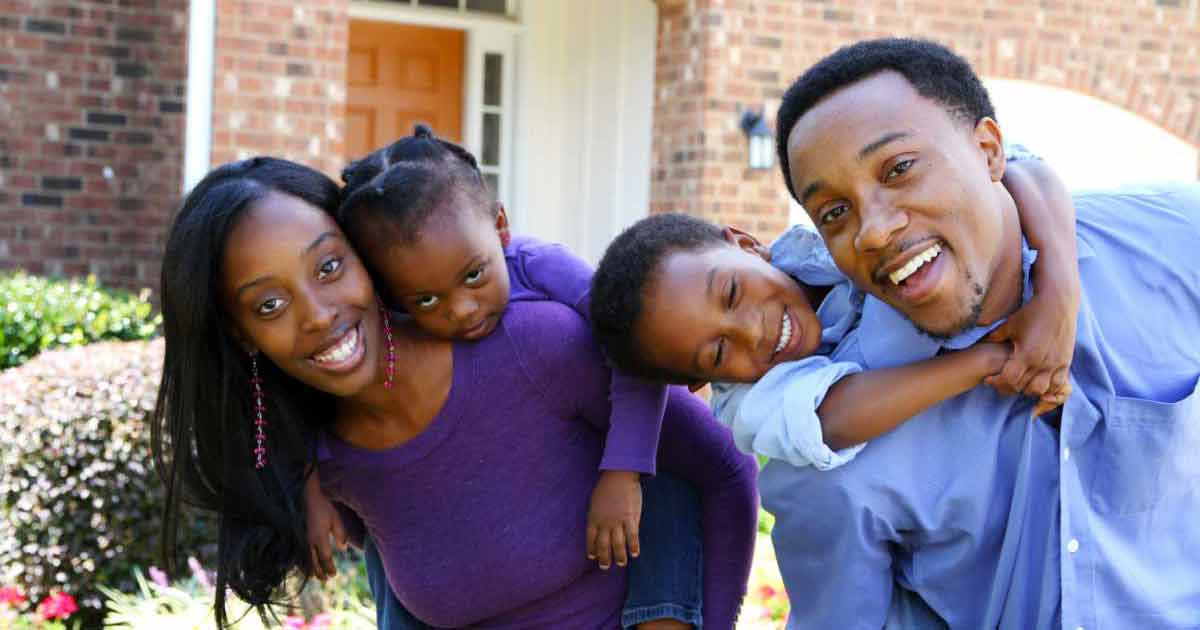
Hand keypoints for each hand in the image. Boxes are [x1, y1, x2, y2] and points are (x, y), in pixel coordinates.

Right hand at [305, 471, 346, 580]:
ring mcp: (302, 538)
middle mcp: (309, 541)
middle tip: (325, 580)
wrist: (307, 496)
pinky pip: (300, 553)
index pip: (325, 558)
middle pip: (313, 562)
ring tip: (316, 576)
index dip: (329, 568)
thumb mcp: (336, 519)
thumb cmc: (324, 506)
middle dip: (320, 572)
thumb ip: (341, 534)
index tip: (334, 575)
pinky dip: (304, 562)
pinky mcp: (298, 536)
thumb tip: (343, 549)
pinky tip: (306, 565)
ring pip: (305, 559)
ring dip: (311, 569)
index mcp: (319, 537)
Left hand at [586, 470, 641, 569]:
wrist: (618, 475)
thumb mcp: (596, 502)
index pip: (590, 539)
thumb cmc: (607, 487)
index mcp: (593, 518)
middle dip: (604, 558)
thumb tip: (602, 529)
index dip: (591, 549)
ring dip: (619, 556)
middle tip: (606, 566)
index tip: (593, 557)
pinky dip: (633, 546)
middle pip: (603, 545)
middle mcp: (604, 523)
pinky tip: (635, 554)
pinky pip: (632, 536)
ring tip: (621, 563)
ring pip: (617, 544)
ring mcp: (617, 521)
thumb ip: (598, 517)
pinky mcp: (630, 518)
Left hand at [983, 286, 1076, 415]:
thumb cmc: (1031, 312)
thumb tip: (980, 343)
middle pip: (1023, 387)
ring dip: (1027, 389)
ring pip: (1040, 390)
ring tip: (1019, 381)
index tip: (988, 379)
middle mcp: (1043, 363)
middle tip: (999, 381)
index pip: (1009, 380)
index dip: (997, 382)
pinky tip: (1036, 380)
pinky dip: (1046, 388)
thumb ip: (995, 337)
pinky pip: (1057, 385)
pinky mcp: (1066, 362)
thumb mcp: (1010, 325)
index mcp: (1027, 355)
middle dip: (1008, 387)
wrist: (1058, 302)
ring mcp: (1056, 364)